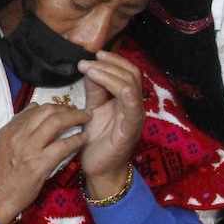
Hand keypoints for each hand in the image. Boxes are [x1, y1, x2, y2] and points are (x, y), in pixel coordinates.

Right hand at [0, 103, 90, 223]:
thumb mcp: (0, 143)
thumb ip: (16, 126)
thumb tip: (33, 109)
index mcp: (10, 129)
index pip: (35, 108)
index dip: (54, 106)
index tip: (64, 110)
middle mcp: (19, 135)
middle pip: (48, 111)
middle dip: (67, 108)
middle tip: (79, 112)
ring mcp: (30, 148)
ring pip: (57, 122)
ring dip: (76, 117)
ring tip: (86, 118)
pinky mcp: (40, 163)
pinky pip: (63, 145)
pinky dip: (77, 139)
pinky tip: (84, 138)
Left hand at [77, 50, 142, 196]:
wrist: (98, 168)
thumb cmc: (96, 140)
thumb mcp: (92, 109)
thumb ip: (94, 91)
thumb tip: (88, 68)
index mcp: (124, 99)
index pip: (125, 72)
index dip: (111, 61)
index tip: (92, 55)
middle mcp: (133, 105)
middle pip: (130, 74)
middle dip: (109, 64)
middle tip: (89, 60)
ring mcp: (134, 116)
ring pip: (131, 86)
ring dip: (110, 75)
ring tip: (91, 70)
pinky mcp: (131, 129)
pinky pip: (134, 109)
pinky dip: (129, 96)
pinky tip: (121, 88)